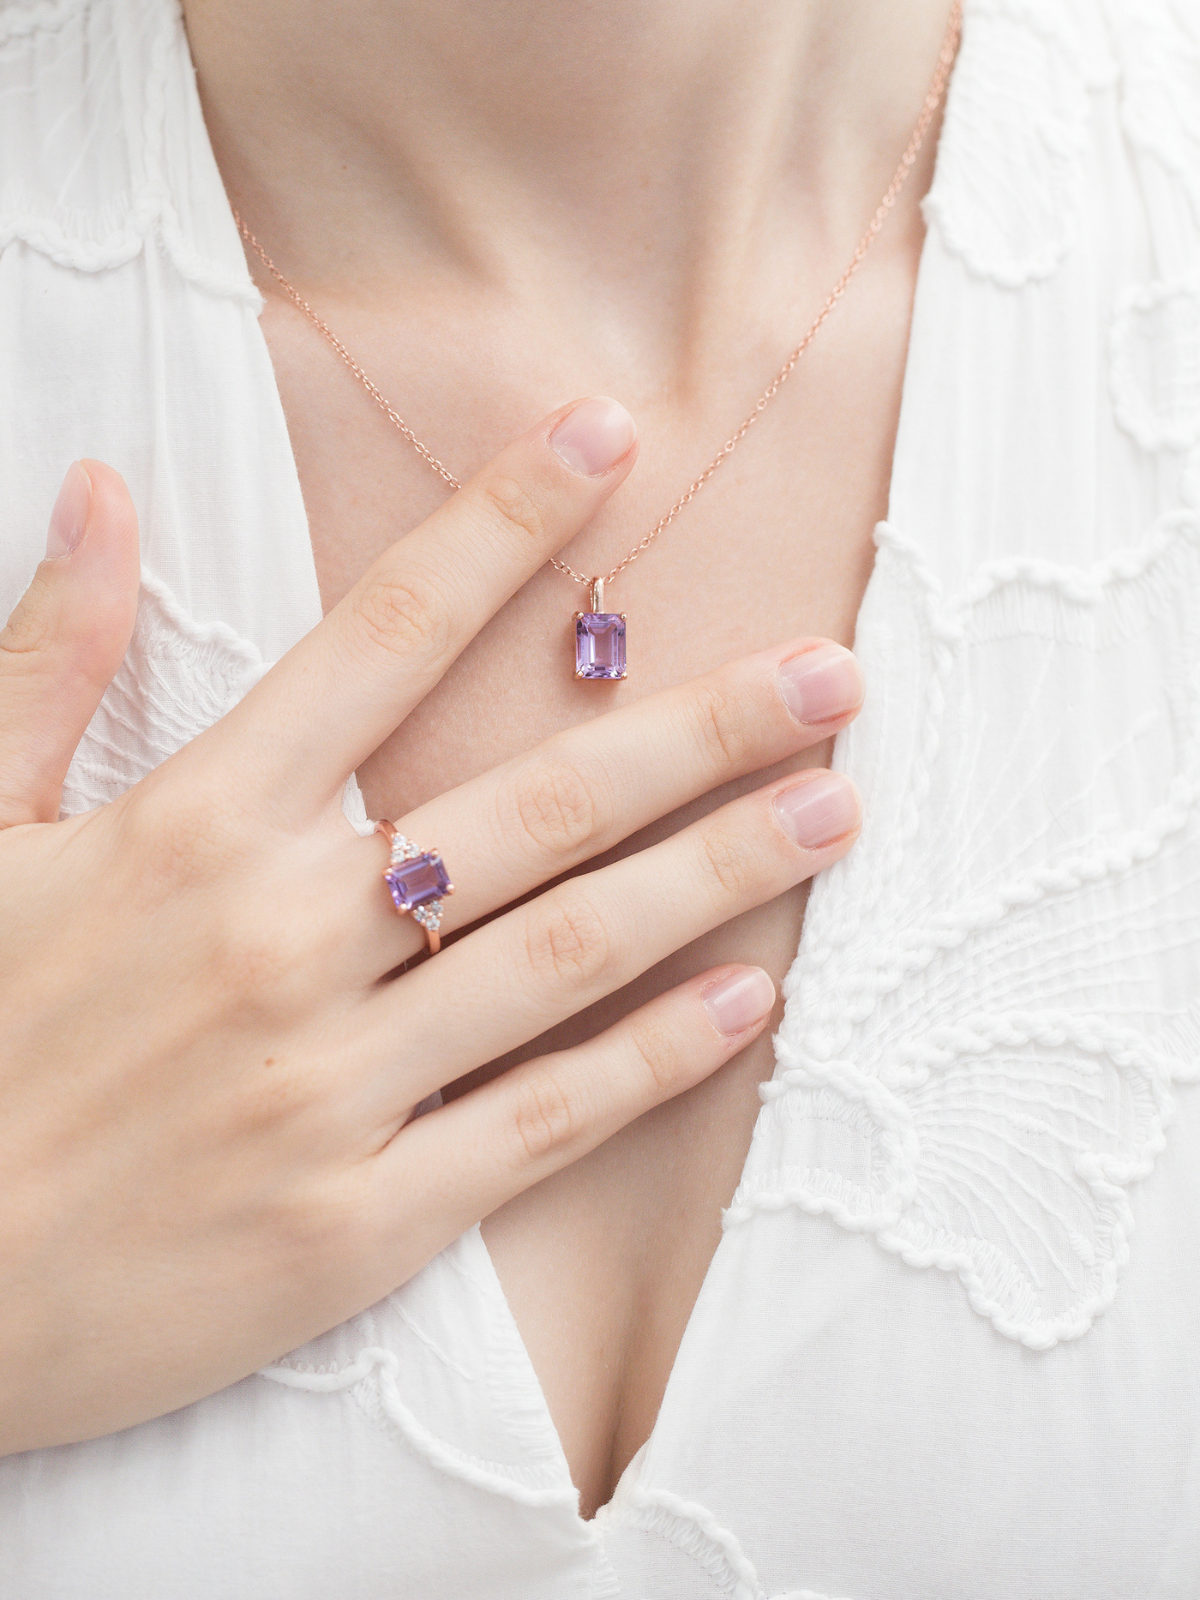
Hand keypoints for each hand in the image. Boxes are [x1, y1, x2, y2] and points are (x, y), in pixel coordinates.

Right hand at [0, 400, 862, 1454]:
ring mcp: (334, 1084)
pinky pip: (540, 1121)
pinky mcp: (360, 1220)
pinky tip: (751, 1000)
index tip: (607, 439)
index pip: (382, 637)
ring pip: (568, 953)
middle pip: (534, 802)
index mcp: (193, 827)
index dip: (502, 526)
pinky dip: (654, 1059)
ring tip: (834, 809)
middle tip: (831, 674)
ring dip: (717, 874)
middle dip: (698, 727)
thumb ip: (45, 657)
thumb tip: (97, 489)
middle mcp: (285, 938)